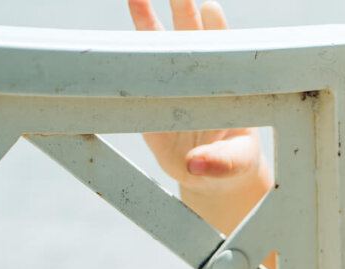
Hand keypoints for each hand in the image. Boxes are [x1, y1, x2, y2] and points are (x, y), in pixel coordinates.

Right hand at [127, 0, 266, 197]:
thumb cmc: (234, 162)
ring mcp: (170, 87)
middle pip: (189, 36)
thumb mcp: (235, 164)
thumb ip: (220, 163)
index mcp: (226, 85)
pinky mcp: (147, 103)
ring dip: (146, 21)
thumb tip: (195, 165)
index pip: (223, 48)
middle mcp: (198, 78)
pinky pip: (133, 77)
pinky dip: (122, 57)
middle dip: (181, 8)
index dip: (215, 27)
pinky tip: (109, 42)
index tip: (209, 8)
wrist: (211, 176)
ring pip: (157, 49)